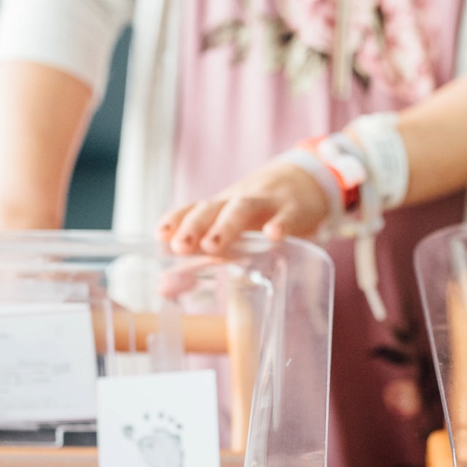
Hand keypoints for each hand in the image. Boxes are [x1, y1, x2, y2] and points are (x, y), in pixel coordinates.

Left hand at [159, 159, 331, 255]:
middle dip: (194, 227)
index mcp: (221, 208)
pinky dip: (280, 224)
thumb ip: (204, 258)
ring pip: (243, 209)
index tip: (160, 235)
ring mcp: (266, 205)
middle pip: (212, 209)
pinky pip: (287, 216)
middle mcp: (238, 203)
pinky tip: (273, 235)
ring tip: (212, 247)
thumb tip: (165, 288)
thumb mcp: (235, 230)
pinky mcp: (294, 210)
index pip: (193, 210)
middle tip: (180, 248)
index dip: (176, 219)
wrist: (306, 179)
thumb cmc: (261, 215)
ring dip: (226, 226)